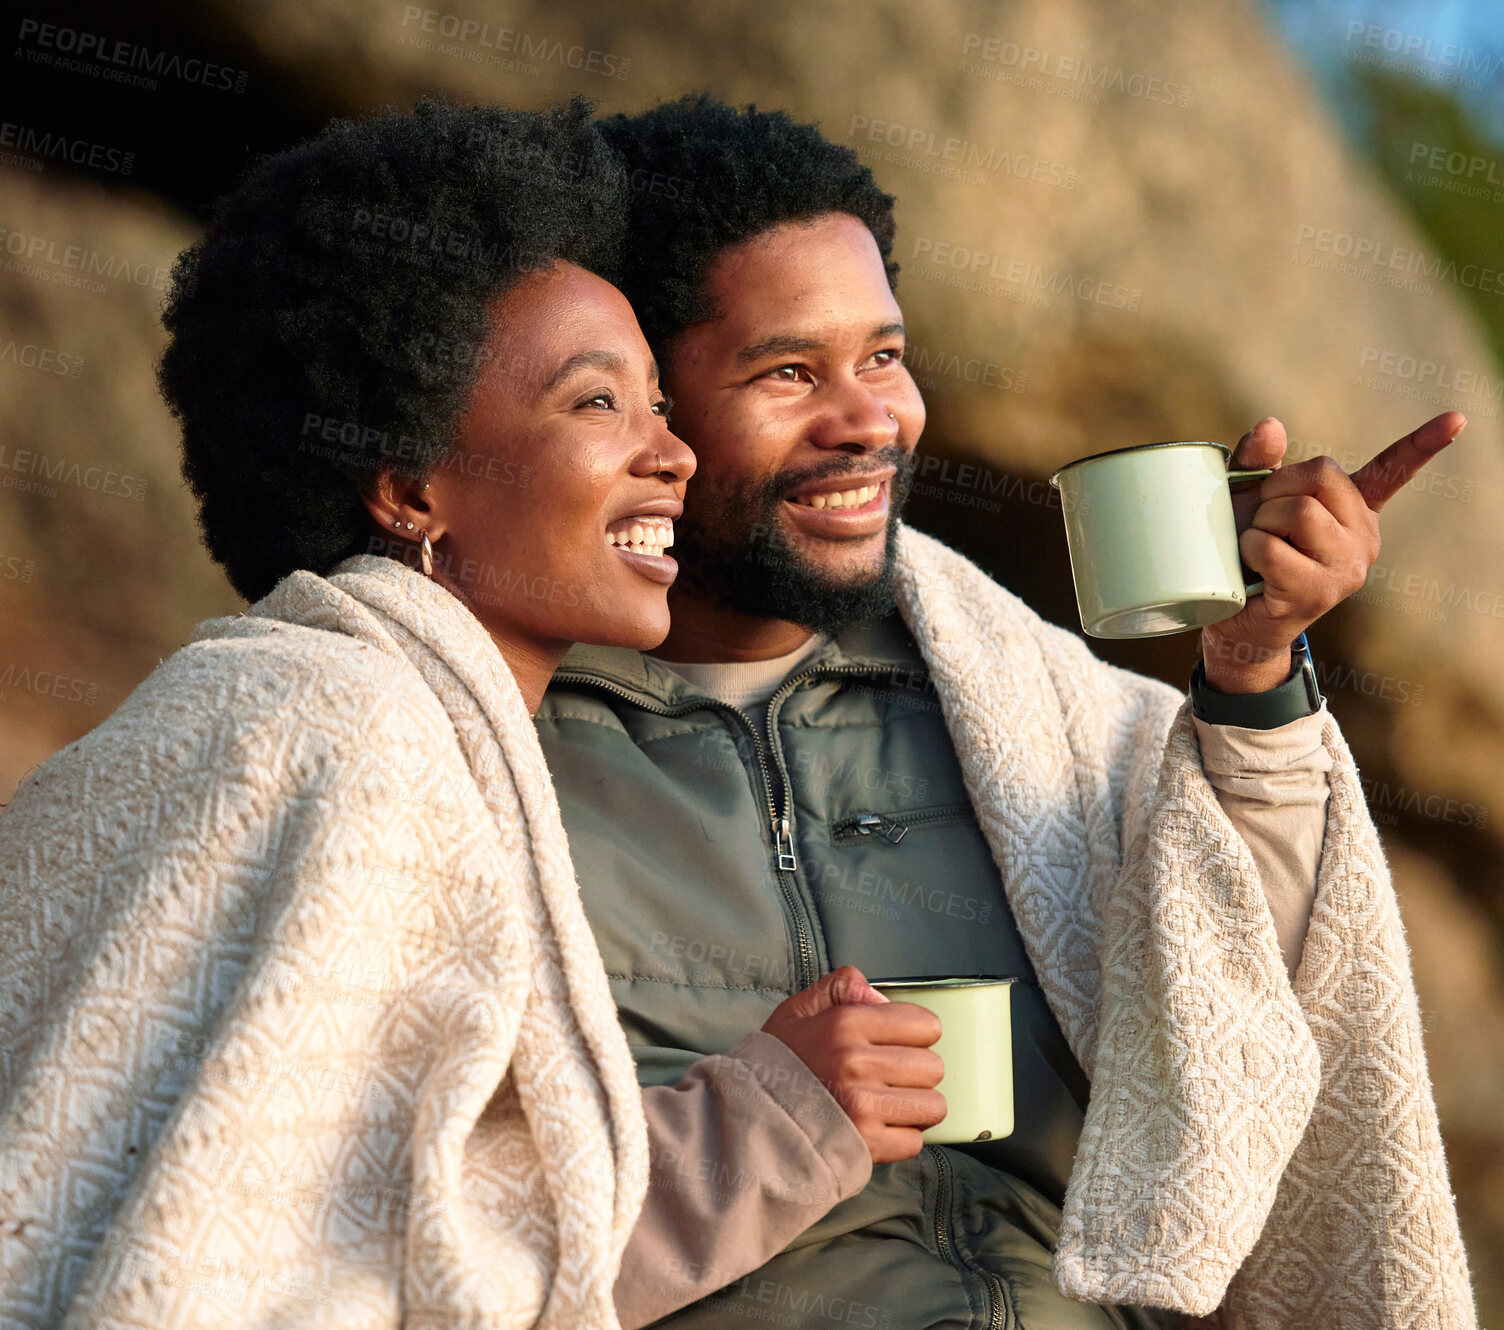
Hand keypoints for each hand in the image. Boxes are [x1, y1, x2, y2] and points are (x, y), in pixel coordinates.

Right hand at [761, 965, 944, 1162]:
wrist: (744, 1120)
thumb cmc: (774, 1065)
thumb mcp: (797, 1011)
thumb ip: (840, 987)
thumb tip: (881, 997)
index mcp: (845, 1024)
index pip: (925, 1025)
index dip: (915, 1034)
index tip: (898, 1043)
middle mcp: (857, 1064)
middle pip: (934, 1067)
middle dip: (916, 1071)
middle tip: (889, 1077)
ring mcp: (862, 1108)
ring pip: (932, 1106)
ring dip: (915, 1107)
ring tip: (886, 1104)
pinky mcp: (865, 1148)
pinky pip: (914, 1142)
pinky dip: (900, 1138)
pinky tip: (876, 1128)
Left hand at [1200, 411, 1467, 692]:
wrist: (1236, 620)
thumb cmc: (1244, 552)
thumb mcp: (1247, 498)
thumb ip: (1259, 461)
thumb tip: (1271, 425)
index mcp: (1355, 509)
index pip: (1393, 470)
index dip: (1423, 443)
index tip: (1457, 419)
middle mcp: (1363, 536)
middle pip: (1320, 475)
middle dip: (1275, 488)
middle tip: (1263, 518)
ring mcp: (1347, 567)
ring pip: (1299, 511)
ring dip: (1260, 522)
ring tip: (1259, 545)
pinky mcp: (1319, 592)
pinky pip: (1273, 549)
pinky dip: (1250, 549)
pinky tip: (1253, 569)